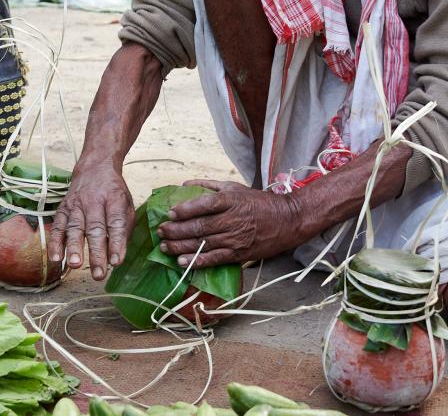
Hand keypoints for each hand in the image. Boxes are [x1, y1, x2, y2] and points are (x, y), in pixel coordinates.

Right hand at [48, 159, 133, 279]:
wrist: (94, 168)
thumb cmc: (113, 193)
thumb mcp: (126, 205)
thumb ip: (124, 230)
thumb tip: (117, 258)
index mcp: (114, 198)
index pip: (115, 222)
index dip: (116, 243)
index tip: (116, 262)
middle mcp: (93, 201)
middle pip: (95, 228)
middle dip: (96, 252)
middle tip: (98, 273)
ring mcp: (76, 204)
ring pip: (74, 227)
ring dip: (74, 247)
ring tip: (75, 264)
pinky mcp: (63, 208)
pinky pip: (57, 226)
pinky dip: (55, 242)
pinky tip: (55, 258)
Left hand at [156, 179, 300, 268]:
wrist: (287, 220)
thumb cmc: (258, 202)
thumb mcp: (235, 187)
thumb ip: (208, 185)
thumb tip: (184, 184)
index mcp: (230, 200)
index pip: (204, 204)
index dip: (185, 210)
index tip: (170, 213)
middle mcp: (232, 219)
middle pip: (199, 226)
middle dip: (176, 230)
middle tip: (160, 232)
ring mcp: (236, 238)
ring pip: (204, 244)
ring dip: (181, 246)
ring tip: (165, 247)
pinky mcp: (240, 254)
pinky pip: (215, 259)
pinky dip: (198, 261)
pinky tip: (183, 262)